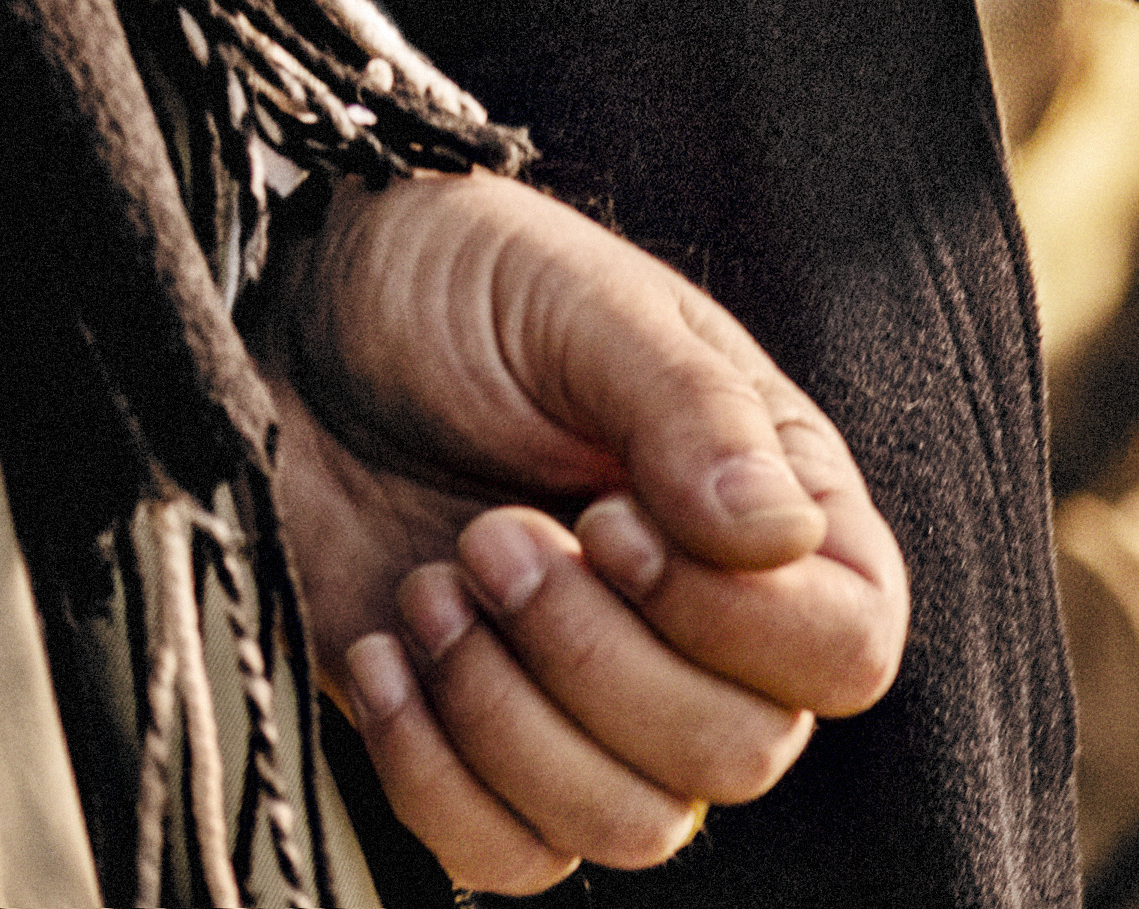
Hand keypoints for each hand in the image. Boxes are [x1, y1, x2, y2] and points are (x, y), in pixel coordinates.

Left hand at [263, 169, 909, 884]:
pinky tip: (383, 652)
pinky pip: (506, 855)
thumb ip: (686, 404)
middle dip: (589, 651)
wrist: (289, 314)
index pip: (849, 651)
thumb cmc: (450, 286)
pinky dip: (433, 773)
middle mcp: (709, 633)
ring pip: (630, 826)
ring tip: (434, 580)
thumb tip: (775, 533)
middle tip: (489, 530)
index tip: (607, 516)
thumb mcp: (570, 299)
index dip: (734, 615)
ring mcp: (595, 703)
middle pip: (739, 755)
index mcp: (772, 519)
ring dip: (507, 713)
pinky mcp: (481, 746)